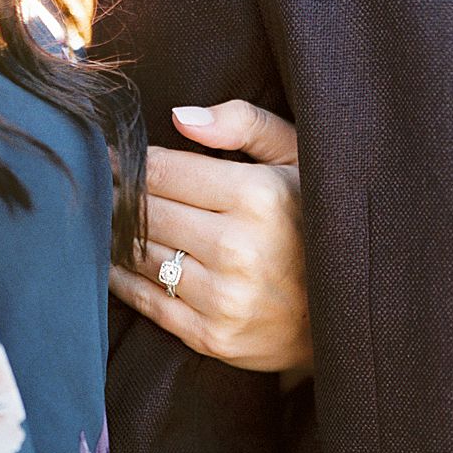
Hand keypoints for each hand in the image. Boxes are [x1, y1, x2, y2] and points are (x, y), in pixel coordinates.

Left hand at [109, 100, 315, 375]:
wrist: (351, 316)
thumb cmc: (319, 224)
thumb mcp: (299, 160)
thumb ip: (245, 124)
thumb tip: (179, 116)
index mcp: (258, 196)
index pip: (160, 169)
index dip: (125, 161)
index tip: (109, 156)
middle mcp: (239, 249)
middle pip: (144, 211)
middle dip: (116, 197)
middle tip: (101, 187)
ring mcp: (225, 298)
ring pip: (139, 254)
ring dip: (115, 237)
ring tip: (109, 221)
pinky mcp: (214, 337)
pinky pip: (147, 301)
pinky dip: (122, 279)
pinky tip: (115, 263)